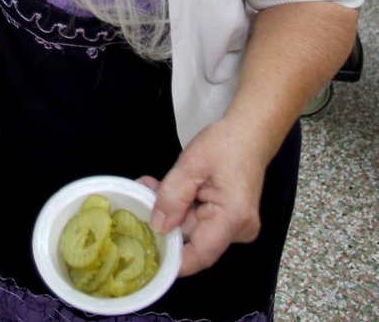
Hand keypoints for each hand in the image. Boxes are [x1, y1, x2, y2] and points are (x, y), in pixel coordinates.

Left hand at [142, 117, 266, 276]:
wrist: (250, 134)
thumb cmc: (226, 144)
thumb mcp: (191, 165)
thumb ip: (172, 197)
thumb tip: (158, 227)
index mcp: (232, 218)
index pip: (200, 254)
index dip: (173, 260)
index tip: (148, 253)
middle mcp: (239, 230)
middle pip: (193, 237)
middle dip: (166, 218)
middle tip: (143, 193)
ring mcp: (236, 227)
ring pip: (194, 227)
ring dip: (173, 208)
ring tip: (152, 184)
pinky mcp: (231, 220)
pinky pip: (201, 219)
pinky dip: (184, 205)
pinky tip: (170, 187)